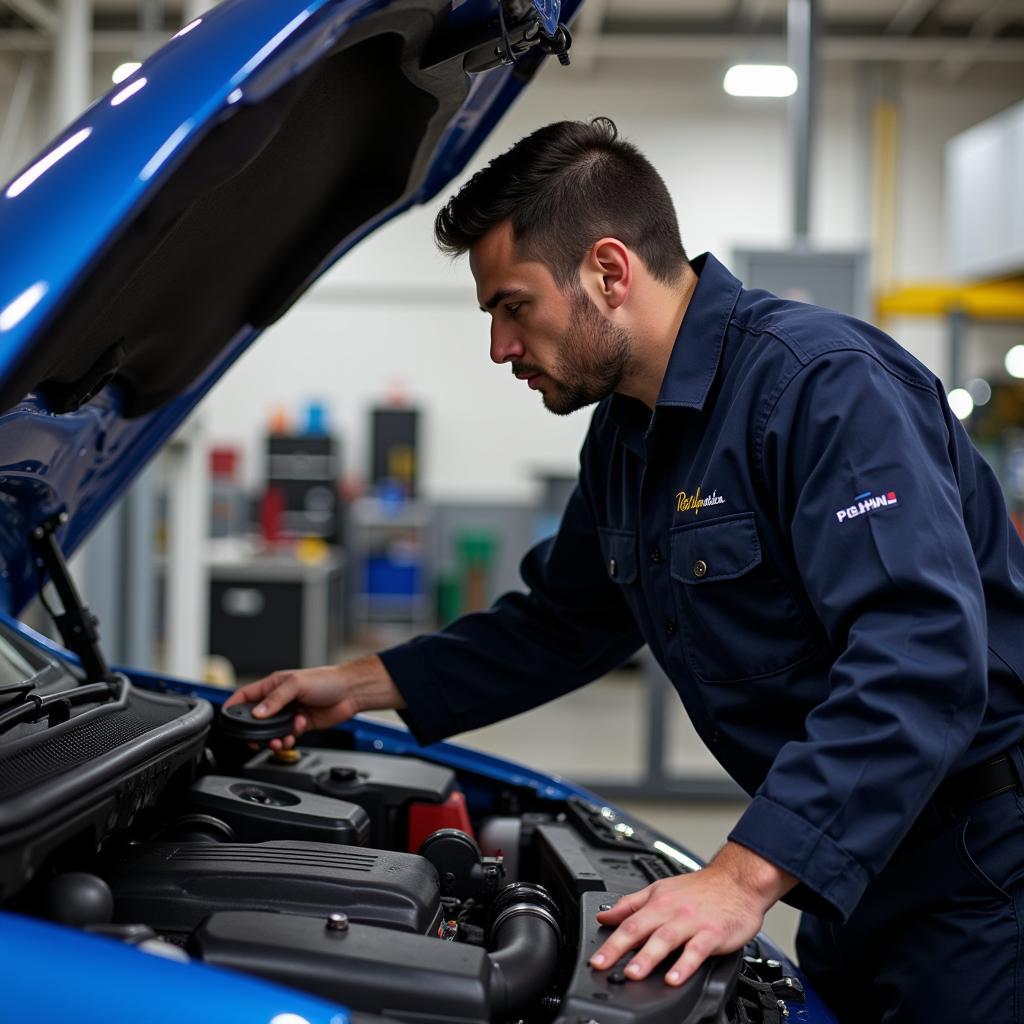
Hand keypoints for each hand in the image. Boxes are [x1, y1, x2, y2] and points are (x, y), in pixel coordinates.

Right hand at [223, 654, 404, 749]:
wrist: (350, 692)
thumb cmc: (327, 680)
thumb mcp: (297, 684)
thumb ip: (276, 699)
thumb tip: (257, 713)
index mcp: (274, 685)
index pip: (246, 695)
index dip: (233, 705)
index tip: (226, 718)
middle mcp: (280, 700)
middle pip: (257, 718)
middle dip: (255, 731)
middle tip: (257, 739)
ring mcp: (290, 713)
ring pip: (271, 731)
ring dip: (273, 738)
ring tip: (280, 739)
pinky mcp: (301, 725)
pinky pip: (287, 736)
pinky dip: (288, 738)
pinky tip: (296, 732)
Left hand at [591, 842, 795, 986]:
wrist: (737, 880)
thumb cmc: (700, 888)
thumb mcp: (660, 889)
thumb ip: (632, 904)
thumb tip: (605, 915)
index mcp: (658, 902)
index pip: (628, 922)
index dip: (609, 941)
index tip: (595, 960)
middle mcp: (672, 911)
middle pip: (641, 929)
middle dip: (619, 948)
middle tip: (603, 966)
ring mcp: (692, 922)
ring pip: (666, 939)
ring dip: (648, 957)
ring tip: (633, 973)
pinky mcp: (713, 933)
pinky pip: (697, 950)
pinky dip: (685, 965)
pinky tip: (675, 979)